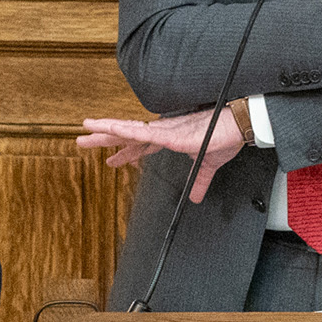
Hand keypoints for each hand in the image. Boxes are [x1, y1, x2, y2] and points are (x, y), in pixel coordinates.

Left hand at [76, 109, 244, 202]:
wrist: (239, 125)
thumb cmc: (226, 137)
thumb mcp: (208, 165)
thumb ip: (200, 181)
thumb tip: (196, 196)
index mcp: (170, 137)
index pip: (140, 144)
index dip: (124, 151)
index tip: (109, 159)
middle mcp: (163, 131)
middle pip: (128, 134)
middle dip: (104, 138)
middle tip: (81, 139)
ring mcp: (166, 131)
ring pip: (130, 129)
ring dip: (107, 129)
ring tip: (86, 128)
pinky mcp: (173, 134)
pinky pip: (145, 133)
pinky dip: (128, 132)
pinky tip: (114, 131)